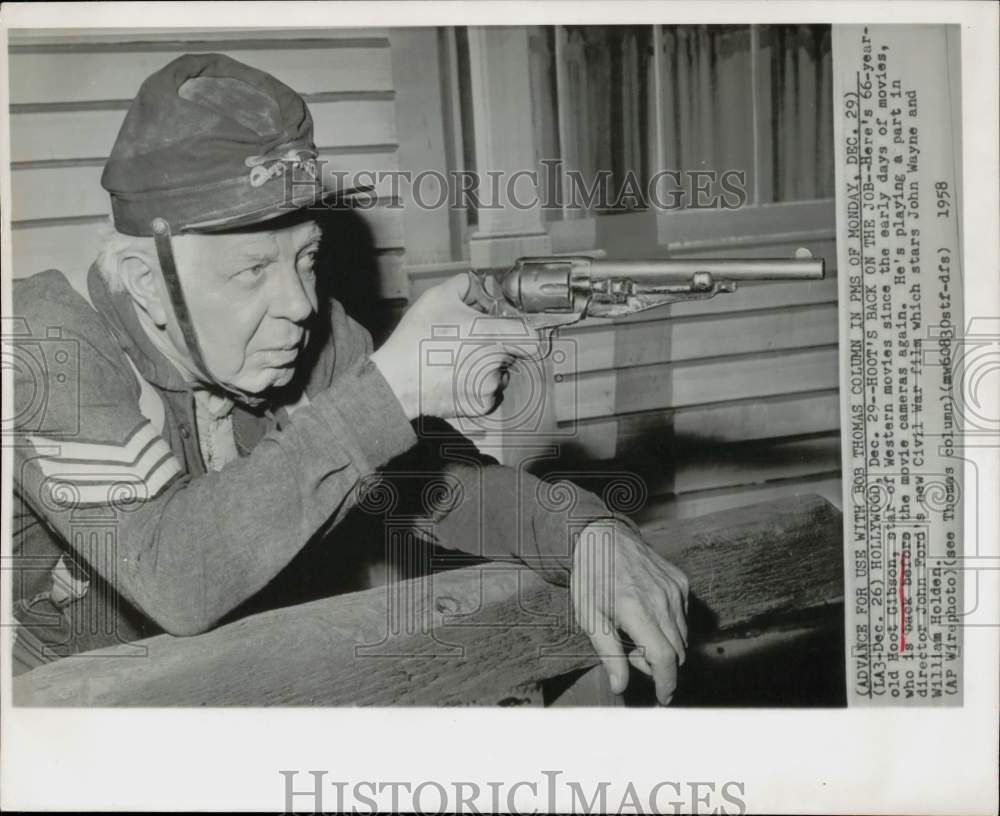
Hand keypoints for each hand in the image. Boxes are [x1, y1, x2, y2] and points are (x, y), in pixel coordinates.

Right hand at [371, 273, 534, 420]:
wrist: (397, 380)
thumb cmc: (416, 340)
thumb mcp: (437, 297)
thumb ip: (464, 284)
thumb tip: (476, 282)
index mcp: (491, 334)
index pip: (531, 337)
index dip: (523, 333)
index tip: (513, 333)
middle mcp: (496, 361)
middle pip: (511, 352)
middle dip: (495, 346)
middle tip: (469, 343)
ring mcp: (489, 386)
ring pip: (499, 373)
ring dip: (486, 368)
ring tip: (457, 362)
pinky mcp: (480, 405)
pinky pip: (488, 394)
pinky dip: (476, 388)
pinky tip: (455, 379)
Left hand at [571, 522, 689, 704]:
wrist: (602, 537)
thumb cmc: (591, 578)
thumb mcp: (589, 617)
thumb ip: (608, 654)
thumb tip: (620, 687)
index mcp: (636, 610)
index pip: (664, 658)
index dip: (666, 683)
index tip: (663, 697)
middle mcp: (661, 600)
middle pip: (677, 651)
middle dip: (659, 664)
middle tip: (633, 654)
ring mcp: (674, 589)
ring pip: (682, 636)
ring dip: (666, 645)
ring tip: (638, 632)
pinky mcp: (681, 582)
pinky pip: (684, 617)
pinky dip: (671, 625)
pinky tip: (648, 615)